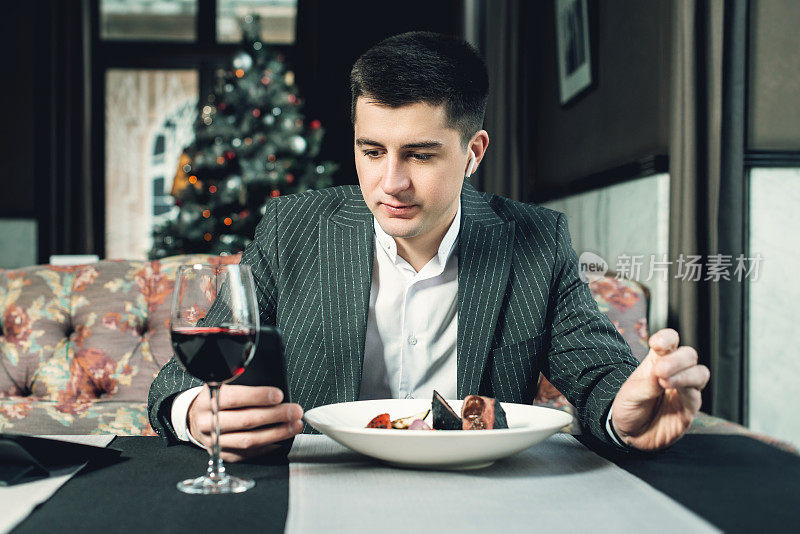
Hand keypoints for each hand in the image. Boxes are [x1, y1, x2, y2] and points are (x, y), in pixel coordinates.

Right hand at [188, 385, 303, 461]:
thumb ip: (243, 384)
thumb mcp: (224, 384)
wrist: (197, 417)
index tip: (278, 394)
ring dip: (276, 433)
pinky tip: (282, 439)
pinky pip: (247, 454)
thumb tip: (275, 387)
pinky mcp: (221, 454)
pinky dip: (267, 446)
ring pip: (247, 440)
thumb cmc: (218, 398)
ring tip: (294, 425)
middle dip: (275, 415)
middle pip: (245, 420)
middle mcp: (208, 421)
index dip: (257, 396)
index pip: (233, 397)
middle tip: (295, 410)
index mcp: (208, 398)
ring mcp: (214, 440)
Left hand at [610, 328, 709, 450]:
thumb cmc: (630, 407)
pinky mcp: (690, 408)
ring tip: (665, 381)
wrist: (630, 434)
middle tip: (660, 370)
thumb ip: (647, 384)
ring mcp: (684, 390)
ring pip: (700, 373)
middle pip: (688, 355)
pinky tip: (671, 392)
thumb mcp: (631, 394)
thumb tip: (661, 373)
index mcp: (657, 361)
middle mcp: (675, 373)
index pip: (670, 341)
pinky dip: (686, 391)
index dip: (667, 338)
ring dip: (685, 374)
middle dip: (677, 359)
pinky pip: (696, 396)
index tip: (657, 344)